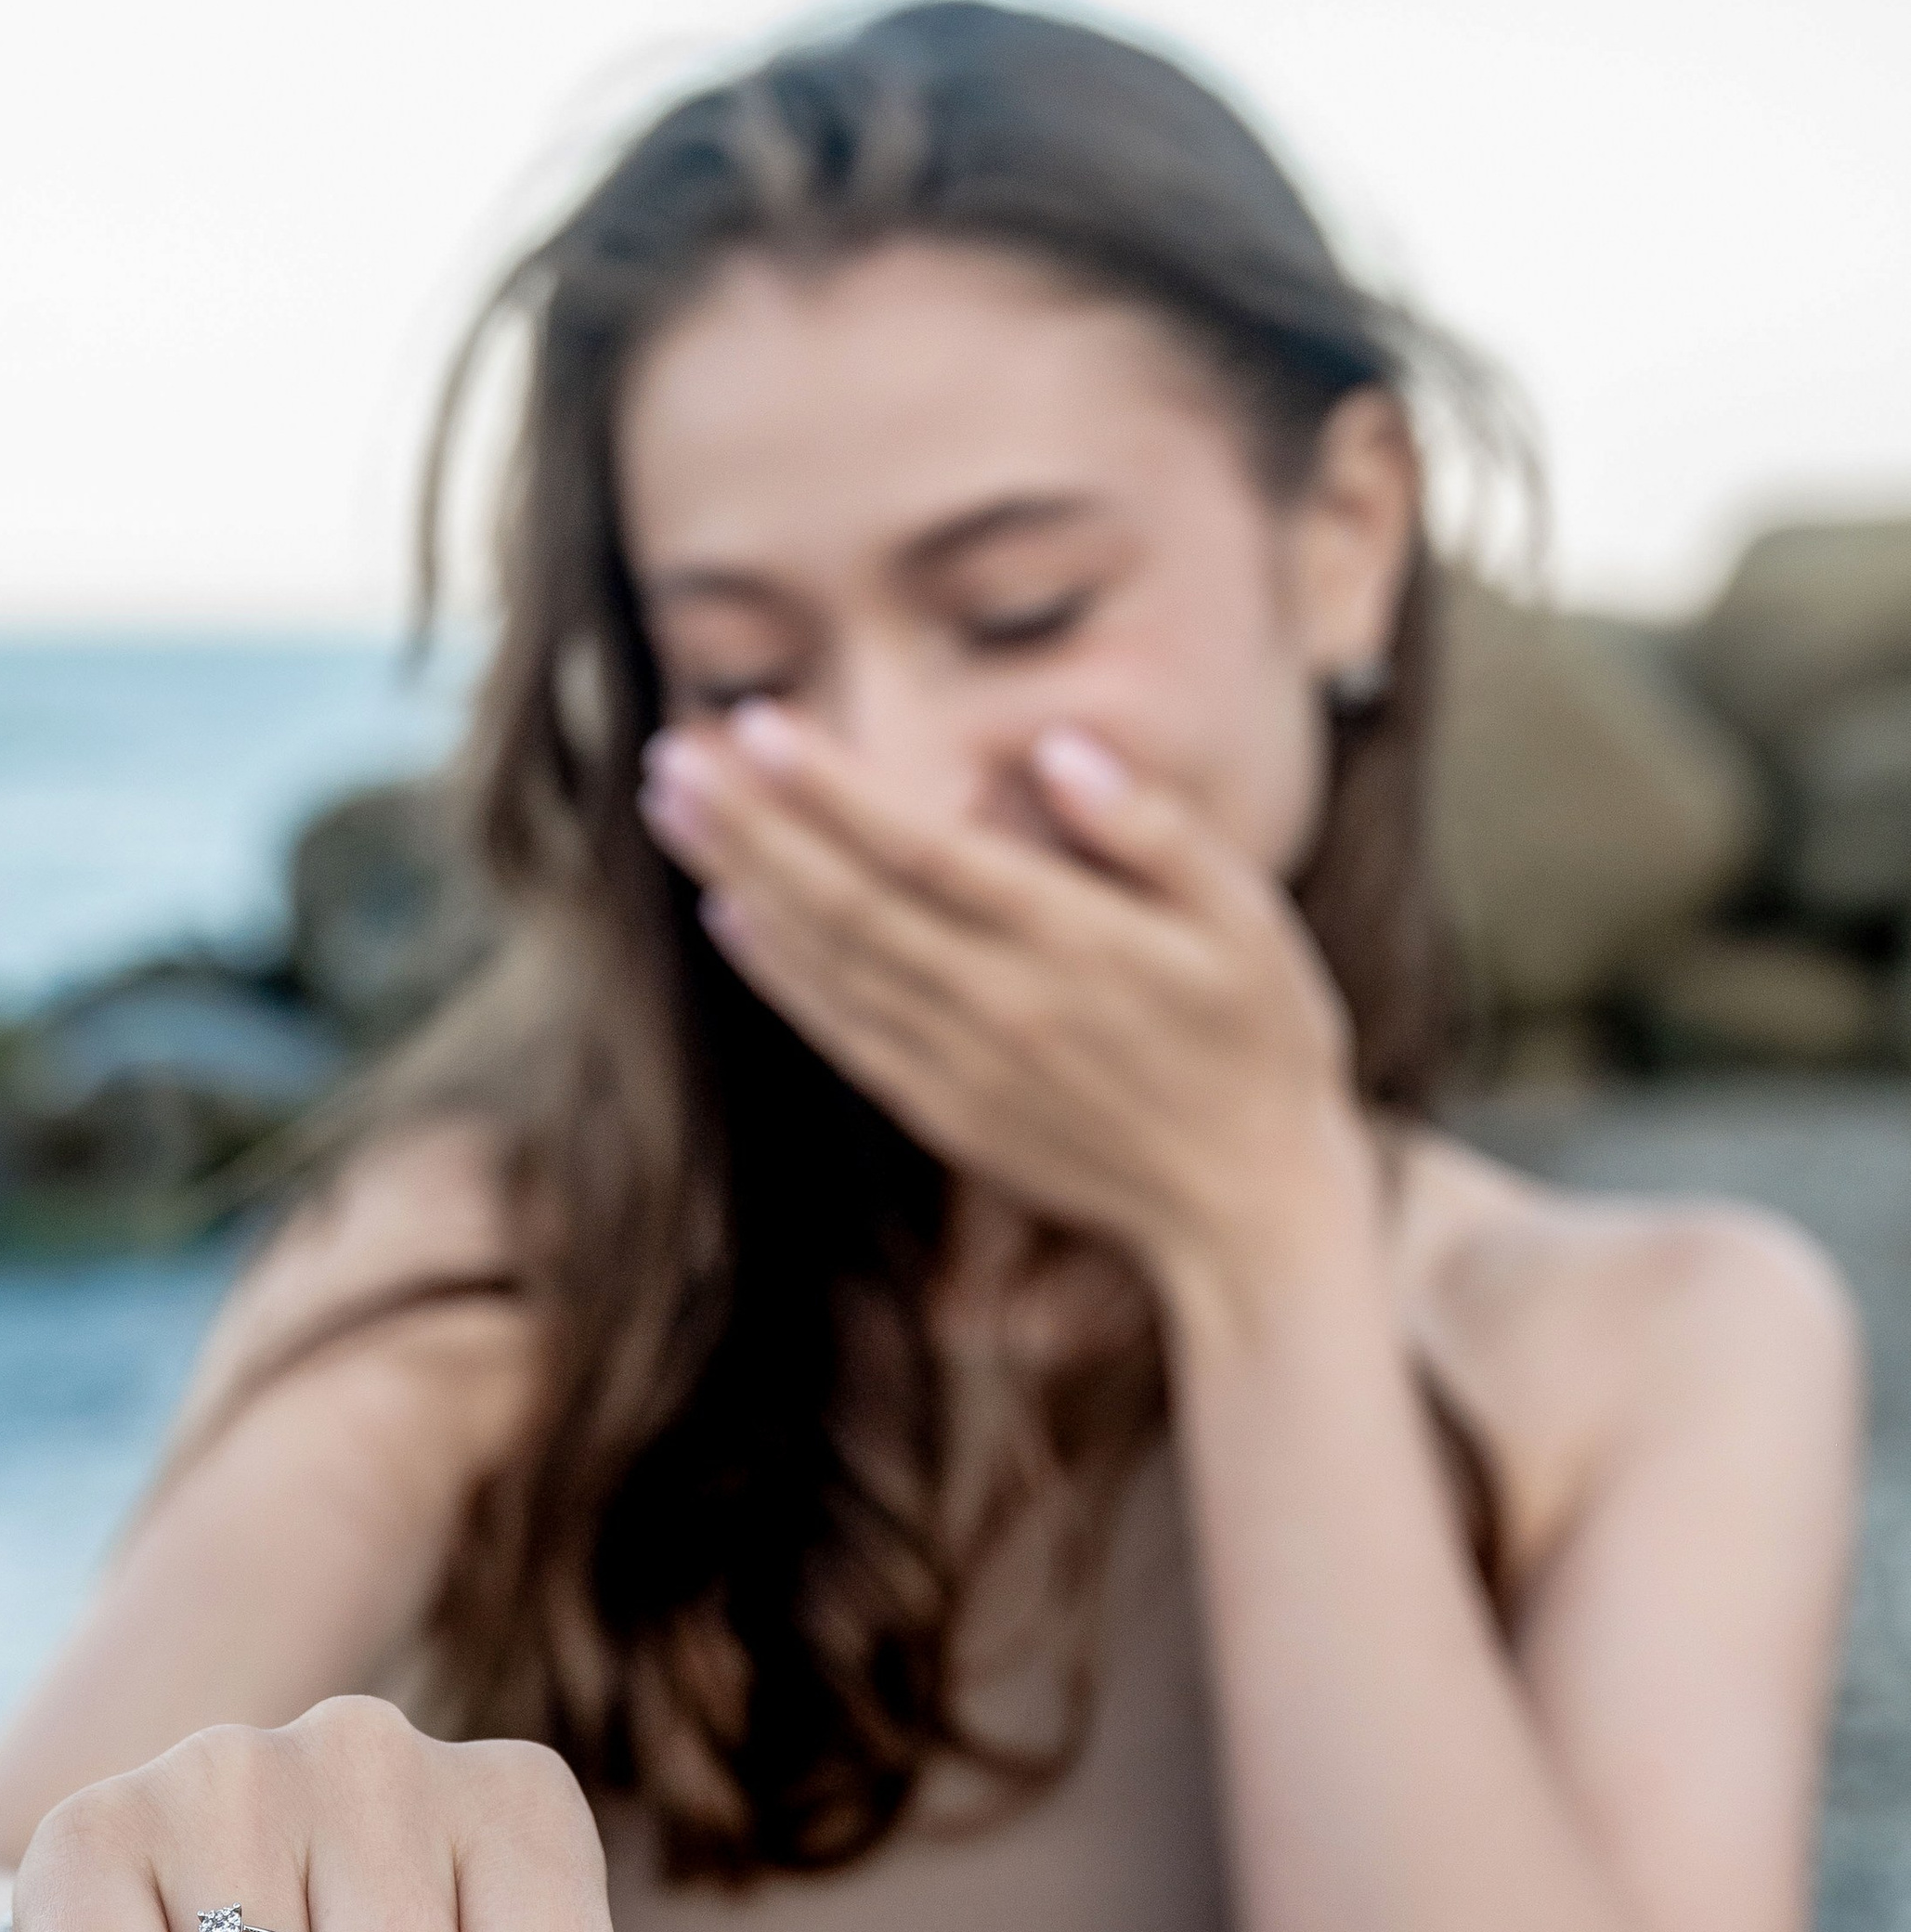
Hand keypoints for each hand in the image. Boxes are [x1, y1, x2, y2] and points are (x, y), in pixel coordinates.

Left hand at [639, 703, 1371, 1326]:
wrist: (1250, 1206)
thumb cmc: (1262, 1039)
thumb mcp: (1246, 918)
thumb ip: (1150, 829)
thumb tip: (1053, 747)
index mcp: (1072, 942)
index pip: (924, 850)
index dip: (833, 791)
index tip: (756, 725)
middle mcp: (1001, 1003)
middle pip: (847, 902)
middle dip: (751, 825)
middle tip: (670, 756)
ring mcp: (965, 1066)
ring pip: (831, 962)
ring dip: (743, 882)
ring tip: (674, 811)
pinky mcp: (948, 1113)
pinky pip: (846, 1033)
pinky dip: (783, 977)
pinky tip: (733, 918)